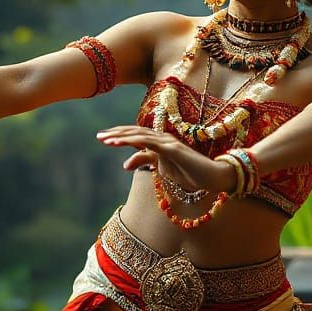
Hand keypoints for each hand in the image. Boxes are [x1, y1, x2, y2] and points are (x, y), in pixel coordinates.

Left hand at [96, 125, 236, 193]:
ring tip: (106, 140)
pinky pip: (149, 142)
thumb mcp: (162, 169)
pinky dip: (134, 141)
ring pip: (139, 135)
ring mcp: (167, 142)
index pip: (135, 136)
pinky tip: (121, 143)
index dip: (119, 136)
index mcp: (159, 143)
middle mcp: (162, 139)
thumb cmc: (189, 173)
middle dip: (116, 134)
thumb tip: (124, 164)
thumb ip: (145, 161)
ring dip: (121, 136)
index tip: (103, 139)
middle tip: (99, 136)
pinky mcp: (172, 148)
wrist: (212, 178)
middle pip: (134, 132)